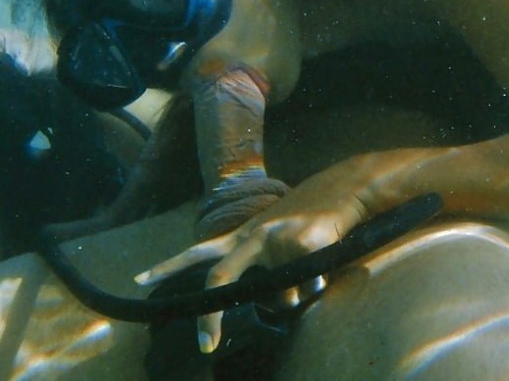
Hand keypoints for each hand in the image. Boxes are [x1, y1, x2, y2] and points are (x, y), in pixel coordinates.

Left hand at [135, 177, 369, 352]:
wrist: (346, 186)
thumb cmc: (310, 216)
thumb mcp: (276, 232)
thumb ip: (262, 266)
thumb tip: (273, 305)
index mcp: (245, 233)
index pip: (200, 251)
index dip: (169, 265)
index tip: (139, 280)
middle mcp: (256, 235)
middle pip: (222, 281)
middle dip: (210, 317)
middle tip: (205, 345)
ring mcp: (280, 239)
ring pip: (282, 297)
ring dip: (295, 296)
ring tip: (311, 270)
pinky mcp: (307, 244)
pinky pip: (310, 289)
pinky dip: (319, 286)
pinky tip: (325, 265)